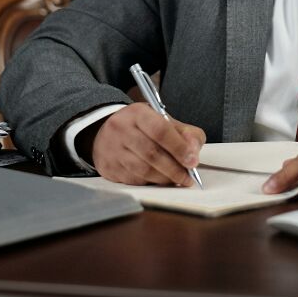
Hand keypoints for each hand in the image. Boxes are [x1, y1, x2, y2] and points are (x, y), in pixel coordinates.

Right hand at [87, 103, 204, 185]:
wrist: (104, 132)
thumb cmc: (139, 126)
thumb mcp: (161, 119)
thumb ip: (184, 132)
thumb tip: (193, 151)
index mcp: (137, 113)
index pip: (160, 130)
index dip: (179, 147)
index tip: (192, 160)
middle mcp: (122, 130)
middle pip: (152, 153)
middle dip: (174, 168)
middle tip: (188, 177)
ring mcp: (113, 150)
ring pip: (143, 170)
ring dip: (164, 178)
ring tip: (177, 179)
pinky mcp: (109, 168)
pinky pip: (134, 180)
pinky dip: (151, 183)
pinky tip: (160, 180)